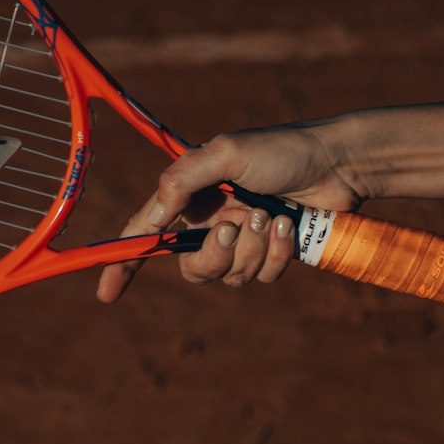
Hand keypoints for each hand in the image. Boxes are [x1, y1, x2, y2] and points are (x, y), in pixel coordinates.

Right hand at [96, 121, 363, 301]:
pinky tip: (289, 227)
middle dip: (214, 255)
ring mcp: (242, 240)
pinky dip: (277, 255)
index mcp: (190, 195)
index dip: (123, 263)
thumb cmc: (281, 150)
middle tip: (235, 225)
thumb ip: (185, 177)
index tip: (107, 293)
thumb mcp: (227, 153)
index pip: (146, 233)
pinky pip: (263, 276)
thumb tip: (156, 209)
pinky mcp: (271, 253)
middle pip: (192, 268)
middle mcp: (211, 220)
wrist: (337, 163)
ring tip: (271, 217)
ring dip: (253, 250)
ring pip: (231, 275)